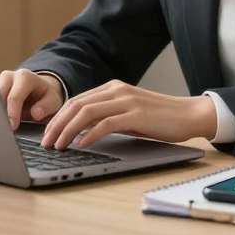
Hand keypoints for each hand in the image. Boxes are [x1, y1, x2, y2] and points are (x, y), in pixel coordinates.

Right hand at [0, 69, 64, 130]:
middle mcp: (9, 77)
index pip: (14, 97)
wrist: (40, 89)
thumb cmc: (46, 96)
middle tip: (0, 130)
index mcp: (24, 77)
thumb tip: (35, 113)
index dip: (12, 114)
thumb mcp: (53, 100)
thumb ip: (46, 106)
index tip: (12, 128)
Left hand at [40, 80, 216, 150]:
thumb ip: (108, 117)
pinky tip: (81, 145)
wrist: (189, 115)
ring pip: (87, 112)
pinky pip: (106, 123)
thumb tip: (82, 131)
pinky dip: (90, 134)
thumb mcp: (129, 114)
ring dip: (68, 130)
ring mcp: (126, 101)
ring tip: (58, 146)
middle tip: (46, 142)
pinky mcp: (136, 114)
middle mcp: (117, 90)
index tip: (47, 134)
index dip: (58, 117)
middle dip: (57, 124)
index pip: (77, 101)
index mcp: (112, 88)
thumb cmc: (159, 118)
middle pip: (76, 105)